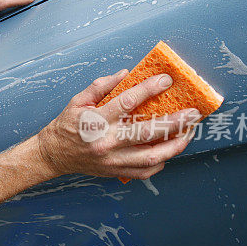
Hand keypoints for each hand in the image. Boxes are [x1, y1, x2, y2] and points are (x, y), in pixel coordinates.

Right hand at [34, 70, 200, 179]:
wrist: (53, 155)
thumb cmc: (66, 126)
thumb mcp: (78, 100)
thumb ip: (101, 86)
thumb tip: (127, 74)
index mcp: (95, 121)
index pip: (127, 102)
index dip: (149, 88)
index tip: (166, 80)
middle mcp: (106, 142)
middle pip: (147, 131)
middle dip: (175, 121)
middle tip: (193, 112)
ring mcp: (113, 160)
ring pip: (152, 156)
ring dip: (175, 145)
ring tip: (189, 133)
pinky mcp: (116, 171)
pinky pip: (146, 171)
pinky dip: (161, 162)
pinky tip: (169, 150)